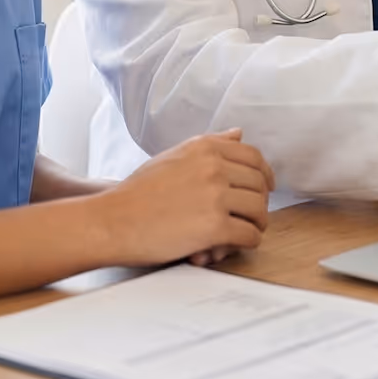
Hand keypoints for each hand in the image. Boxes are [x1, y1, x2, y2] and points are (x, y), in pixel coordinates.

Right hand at [97, 130, 275, 266]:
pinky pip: (249, 235)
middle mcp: (214, 166)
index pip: (253, 156)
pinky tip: (231, 246)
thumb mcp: (173, 156)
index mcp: (205, 147)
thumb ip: (209, 144)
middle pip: (260, 185)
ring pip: (259, 211)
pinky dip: (246, 243)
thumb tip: (239, 132)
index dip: (264, 174)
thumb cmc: (138, 193)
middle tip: (250, 216)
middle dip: (259, 203)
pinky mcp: (215, 226)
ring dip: (255, 225)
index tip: (265, 187)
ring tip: (241, 233)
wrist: (112, 221)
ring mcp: (216, 196)